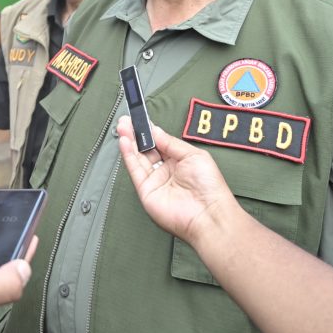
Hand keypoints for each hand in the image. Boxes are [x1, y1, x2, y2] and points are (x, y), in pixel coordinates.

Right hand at [116, 116, 237, 245]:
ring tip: (123, 126)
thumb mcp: (193, 155)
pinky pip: (135, 169)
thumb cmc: (209, 187)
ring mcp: (155, 180)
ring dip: (130, 141)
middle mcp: (166, 171)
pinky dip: (128, 155)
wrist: (208, 213)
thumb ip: (171, 142)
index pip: (160, 142)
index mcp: (180, 161)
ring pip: (138, 157)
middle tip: (127, 120)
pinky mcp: (146, 190)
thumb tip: (155, 130)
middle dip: (136, 134)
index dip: (150, 130)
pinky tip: (125, 141)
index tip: (140, 118)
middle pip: (147, 149)